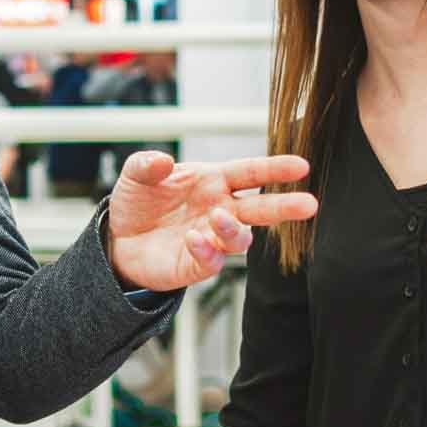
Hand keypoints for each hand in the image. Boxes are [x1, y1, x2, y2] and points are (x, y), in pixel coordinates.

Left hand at [105, 152, 317, 291]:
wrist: (118, 240)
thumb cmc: (138, 203)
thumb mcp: (135, 174)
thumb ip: (146, 163)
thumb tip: (162, 161)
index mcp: (213, 181)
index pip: (251, 172)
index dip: (275, 169)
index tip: (301, 166)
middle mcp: (219, 209)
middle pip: (260, 208)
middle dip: (285, 206)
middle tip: (308, 204)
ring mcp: (211, 238)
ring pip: (239, 238)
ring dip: (233, 228)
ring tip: (219, 217)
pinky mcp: (197, 264)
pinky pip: (212, 261)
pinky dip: (206, 250)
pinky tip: (193, 239)